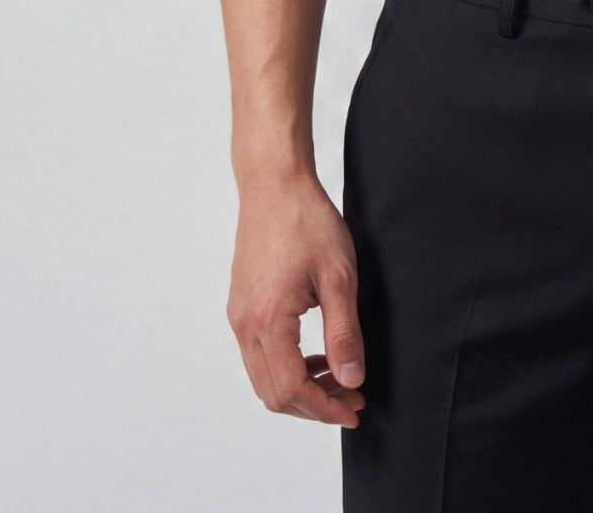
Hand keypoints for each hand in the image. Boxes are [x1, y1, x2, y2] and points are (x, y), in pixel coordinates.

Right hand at [226, 173, 368, 429]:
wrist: (273, 183)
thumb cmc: (307, 221)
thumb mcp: (338, 276)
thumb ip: (344, 333)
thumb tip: (352, 379)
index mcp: (268, 320)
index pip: (291, 389)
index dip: (324, 408)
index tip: (354, 409)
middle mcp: (245, 325)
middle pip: (273, 393)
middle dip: (313, 405)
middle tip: (351, 400)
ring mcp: (238, 315)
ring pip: (264, 377)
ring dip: (300, 387)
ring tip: (339, 378)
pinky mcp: (241, 305)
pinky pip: (259, 354)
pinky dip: (286, 366)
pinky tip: (315, 354)